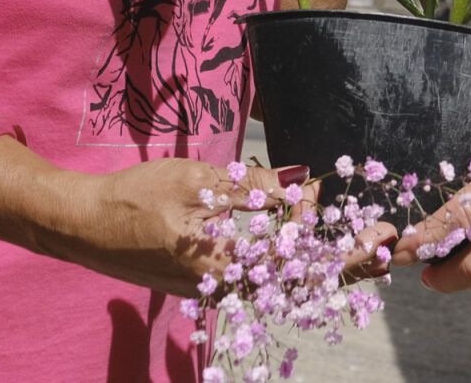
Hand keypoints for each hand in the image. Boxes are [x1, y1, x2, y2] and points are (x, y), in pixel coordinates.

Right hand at [41, 159, 396, 295]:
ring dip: (324, 263)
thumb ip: (250, 187)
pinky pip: (260, 278)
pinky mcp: (207, 282)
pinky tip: (313, 246)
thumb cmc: (133, 199)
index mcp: (222, 269)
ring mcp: (214, 289)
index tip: (376, 234)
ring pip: (282, 283)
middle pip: (298, 283)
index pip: (297, 267)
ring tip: (364, 245)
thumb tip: (302, 182)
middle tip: (389, 243)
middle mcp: (223, 289)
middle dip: (347, 264)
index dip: (341, 251)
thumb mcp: (195, 181)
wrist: (82, 226)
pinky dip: (291, 263)